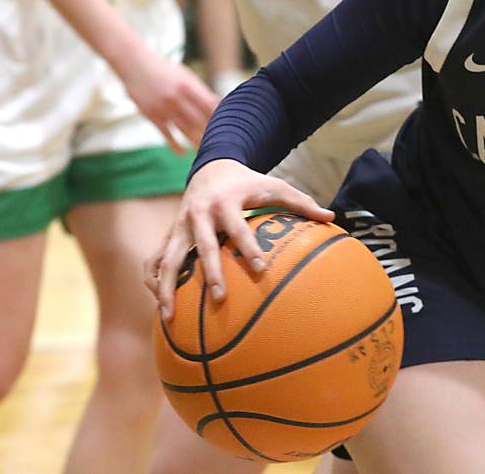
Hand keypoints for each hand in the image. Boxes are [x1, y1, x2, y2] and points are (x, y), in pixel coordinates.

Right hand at [116, 49, 218, 154]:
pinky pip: (167, 135)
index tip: (229, 127)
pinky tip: (182, 152)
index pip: (210, 105)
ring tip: (205, 152)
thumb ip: (200, 91)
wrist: (135, 64)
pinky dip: (175, 146)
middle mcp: (178, 97)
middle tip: (221, 145)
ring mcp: (164, 107)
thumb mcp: (185, 76)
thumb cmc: (165, 70)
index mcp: (189, 85)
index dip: (220, 118)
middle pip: (200, 121)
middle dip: (211, 133)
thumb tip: (218, 106)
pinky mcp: (152, 115)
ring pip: (185, 131)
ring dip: (196, 143)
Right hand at [144, 158, 332, 317]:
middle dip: (210, 272)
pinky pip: (154, 260)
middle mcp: (199, 215)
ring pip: (167, 258)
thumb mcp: (274, 185)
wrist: (210, 166)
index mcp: (225, 203)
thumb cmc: (247, 182)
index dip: (248, 248)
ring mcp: (179, 226)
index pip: (238, 228)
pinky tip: (158, 306)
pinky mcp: (169, 235)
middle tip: (220, 298)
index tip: (261, 269)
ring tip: (168, 317)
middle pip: (202, 246)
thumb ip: (301, 202)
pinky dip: (152, 281)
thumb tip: (332, 218)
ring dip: (166, 287)